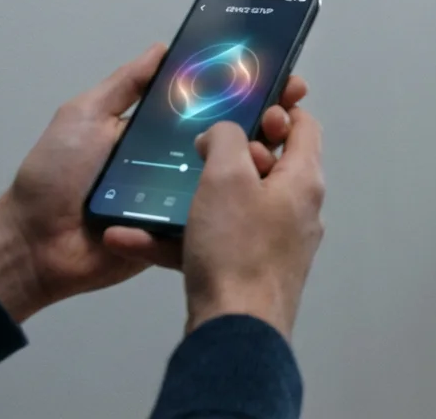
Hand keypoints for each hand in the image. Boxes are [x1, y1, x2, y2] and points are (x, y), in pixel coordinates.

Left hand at [0, 45, 309, 322]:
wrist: (34, 245)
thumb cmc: (52, 178)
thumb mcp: (84, 116)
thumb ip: (124, 85)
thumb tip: (161, 49)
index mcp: (156, 133)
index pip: (210, 106)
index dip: (244, 93)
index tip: (277, 80)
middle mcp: (174, 162)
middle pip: (230, 142)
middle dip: (263, 126)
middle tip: (282, 117)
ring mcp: (179, 199)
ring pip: (228, 181)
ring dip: (253, 167)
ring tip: (269, 154)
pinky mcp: (177, 234)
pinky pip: (209, 220)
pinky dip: (230, 210)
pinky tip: (253, 196)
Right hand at [105, 108, 325, 338]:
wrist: (234, 331)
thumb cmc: (238, 251)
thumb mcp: (227, 176)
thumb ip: (225, 139)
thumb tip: (221, 135)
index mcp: (302, 181)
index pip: (303, 127)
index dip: (277, 108)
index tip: (245, 104)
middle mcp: (296, 211)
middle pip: (267, 165)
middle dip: (229, 152)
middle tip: (200, 149)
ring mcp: (273, 244)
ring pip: (232, 205)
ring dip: (194, 194)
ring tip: (162, 187)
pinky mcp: (246, 272)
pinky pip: (210, 242)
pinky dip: (177, 237)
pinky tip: (132, 237)